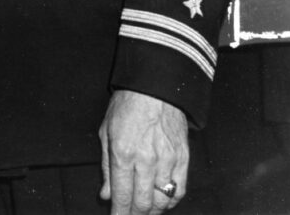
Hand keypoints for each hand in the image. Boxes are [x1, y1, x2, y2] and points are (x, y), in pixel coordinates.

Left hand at [99, 90, 188, 213]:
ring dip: (152, 211)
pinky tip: (163, 202)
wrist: (155, 87)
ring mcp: (168, 161)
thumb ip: (106, 167)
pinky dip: (171, 201)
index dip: (119, 214)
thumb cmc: (127, 106)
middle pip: (143, 203)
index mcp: (123, 154)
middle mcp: (146, 161)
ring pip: (162, 201)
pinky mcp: (183, 159)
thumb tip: (106, 195)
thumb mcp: (106, 132)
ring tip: (144, 211)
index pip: (122, 196)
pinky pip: (180, 190)